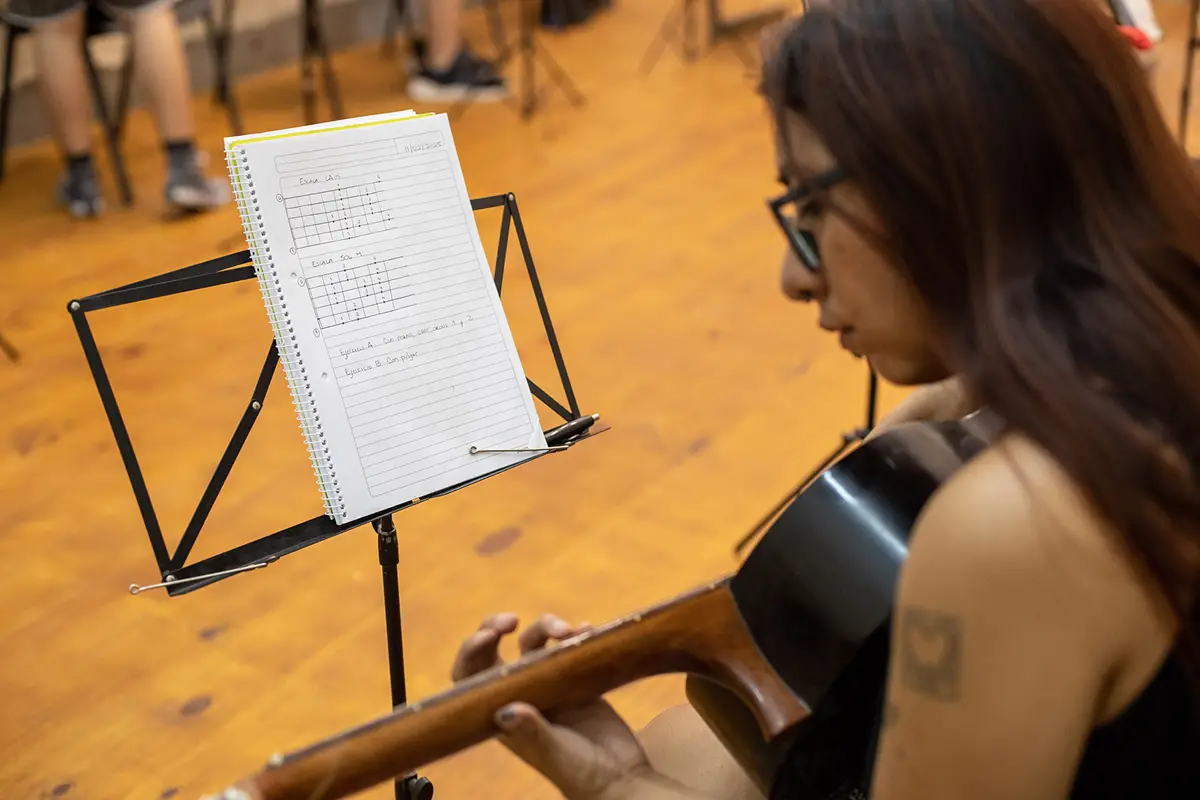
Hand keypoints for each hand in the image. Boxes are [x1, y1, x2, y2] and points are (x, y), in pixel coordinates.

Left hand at [451, 613, 656, 799]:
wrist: (622, 779)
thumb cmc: (583, 776)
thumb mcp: (555, 755)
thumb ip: (532, 733)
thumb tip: (505, 710)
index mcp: (504, 715)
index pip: (471, 677)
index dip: (472, 652)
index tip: (490, 635)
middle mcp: (522, 695)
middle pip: (496, 651)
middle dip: (497, 627)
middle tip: (513, 620)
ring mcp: (550, 685)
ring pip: (535, 642)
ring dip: (547, 628)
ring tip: (570, 630)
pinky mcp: (577, 679)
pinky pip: (571, 646)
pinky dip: (578, 632)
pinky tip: (589, 631)